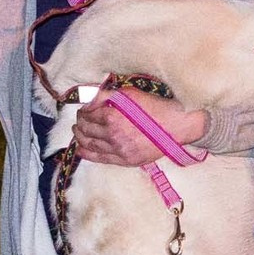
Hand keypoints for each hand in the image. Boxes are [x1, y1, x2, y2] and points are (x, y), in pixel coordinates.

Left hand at [74, 88, 207, 165]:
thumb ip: (105, 95)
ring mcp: (118, 149)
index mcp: (112, 116)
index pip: (87, 114)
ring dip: (80, 137)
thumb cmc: (154, 107)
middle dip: (80, 123)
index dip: (83, 110)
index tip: (83, 109)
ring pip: (90, 144)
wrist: (175, 126)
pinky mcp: (125, 160)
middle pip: (86, 129)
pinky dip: (86, 153)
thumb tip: (86, 98)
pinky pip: (100, 158)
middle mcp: (112, 134)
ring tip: (78, 132)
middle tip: (79, 120)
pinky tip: (80, 149)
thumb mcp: (129, 94)